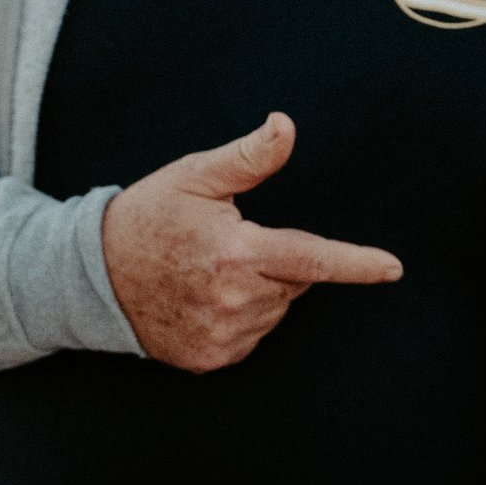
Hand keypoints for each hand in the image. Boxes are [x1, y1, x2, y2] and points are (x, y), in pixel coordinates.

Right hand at [99, 110, 401, 371]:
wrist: (92, 277)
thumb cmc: (149, 217)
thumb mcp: (195, 178)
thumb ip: (249, 157)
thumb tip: (286, 126)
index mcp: (235, 253)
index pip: (311, 258)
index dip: (356, 263)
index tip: (393, 268)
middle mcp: (233, 301)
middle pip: (295, 281)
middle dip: (278, 261)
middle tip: (230, 245)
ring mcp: (222, 335)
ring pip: (276, 311)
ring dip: (259, 291)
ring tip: (210, 273)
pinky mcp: (210, 358)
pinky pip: (252, 336)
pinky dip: (240, 318)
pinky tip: (204, 300)